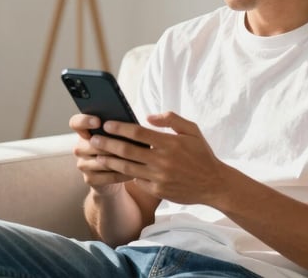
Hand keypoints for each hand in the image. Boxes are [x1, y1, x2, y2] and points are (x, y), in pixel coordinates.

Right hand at [68, 113, 132, 194]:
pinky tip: (134, 173)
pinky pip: (107, 176)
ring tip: (136, 159)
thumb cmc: (117, 149)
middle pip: (93, 144)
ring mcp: (82, 164)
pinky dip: (122, 174)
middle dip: (111, 145)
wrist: (114, 174)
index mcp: (84, 132)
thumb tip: (127, 125)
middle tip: (129, 145)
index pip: (76, 122)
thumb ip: (117, 130)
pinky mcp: (89, 178)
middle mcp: (80, 148)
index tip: (98, 122)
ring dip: (119, 161)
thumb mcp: (116, 136)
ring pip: (102, 161)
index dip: (85, 121)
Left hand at [89, 111, 229, 205]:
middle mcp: (162, 160)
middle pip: (127, 150)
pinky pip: (137, 180)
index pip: (138, 133)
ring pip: (127, 168)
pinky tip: (115, 169)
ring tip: (97, 156)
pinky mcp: (158, 190)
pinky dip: (125, 174)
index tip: (106, 124)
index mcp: (169, 143)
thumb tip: (148, 117)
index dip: (119, 128)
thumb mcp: (192, 130)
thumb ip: (171, 119)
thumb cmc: (202, 154)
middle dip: (107, 144)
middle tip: (94, 139)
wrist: (213, 184)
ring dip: (110, 161)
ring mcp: (159, 177)